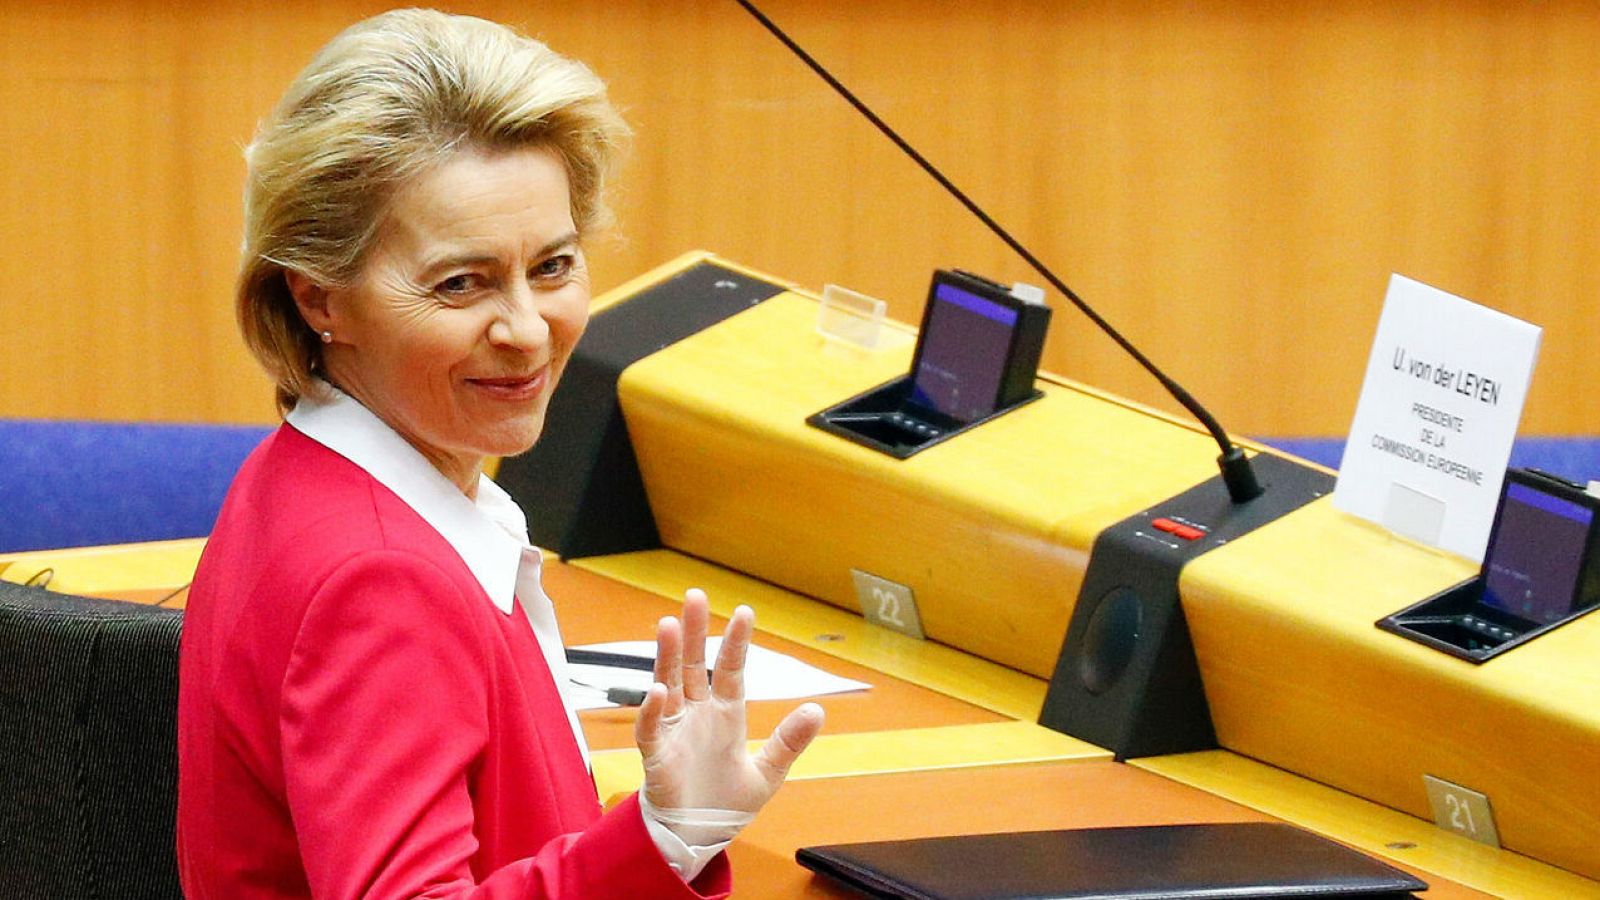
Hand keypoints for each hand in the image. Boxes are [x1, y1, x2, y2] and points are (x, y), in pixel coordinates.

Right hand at [634, 588, 824, 814]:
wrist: (696, 839)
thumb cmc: (725, 802)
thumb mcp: (768, 772)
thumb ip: (789, 741)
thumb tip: (818, 709)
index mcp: (725, 715)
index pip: (730, 669)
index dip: (736, 642)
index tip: (744, 612)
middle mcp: (697, 715)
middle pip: (694, 665)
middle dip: (695, 631)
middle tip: (694, 595)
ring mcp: (675, 731)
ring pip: (668, 684)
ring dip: (668, 656)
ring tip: (669, 625)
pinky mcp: (657, 756)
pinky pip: (651, 728)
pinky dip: (652, 710)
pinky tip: (658, 690)